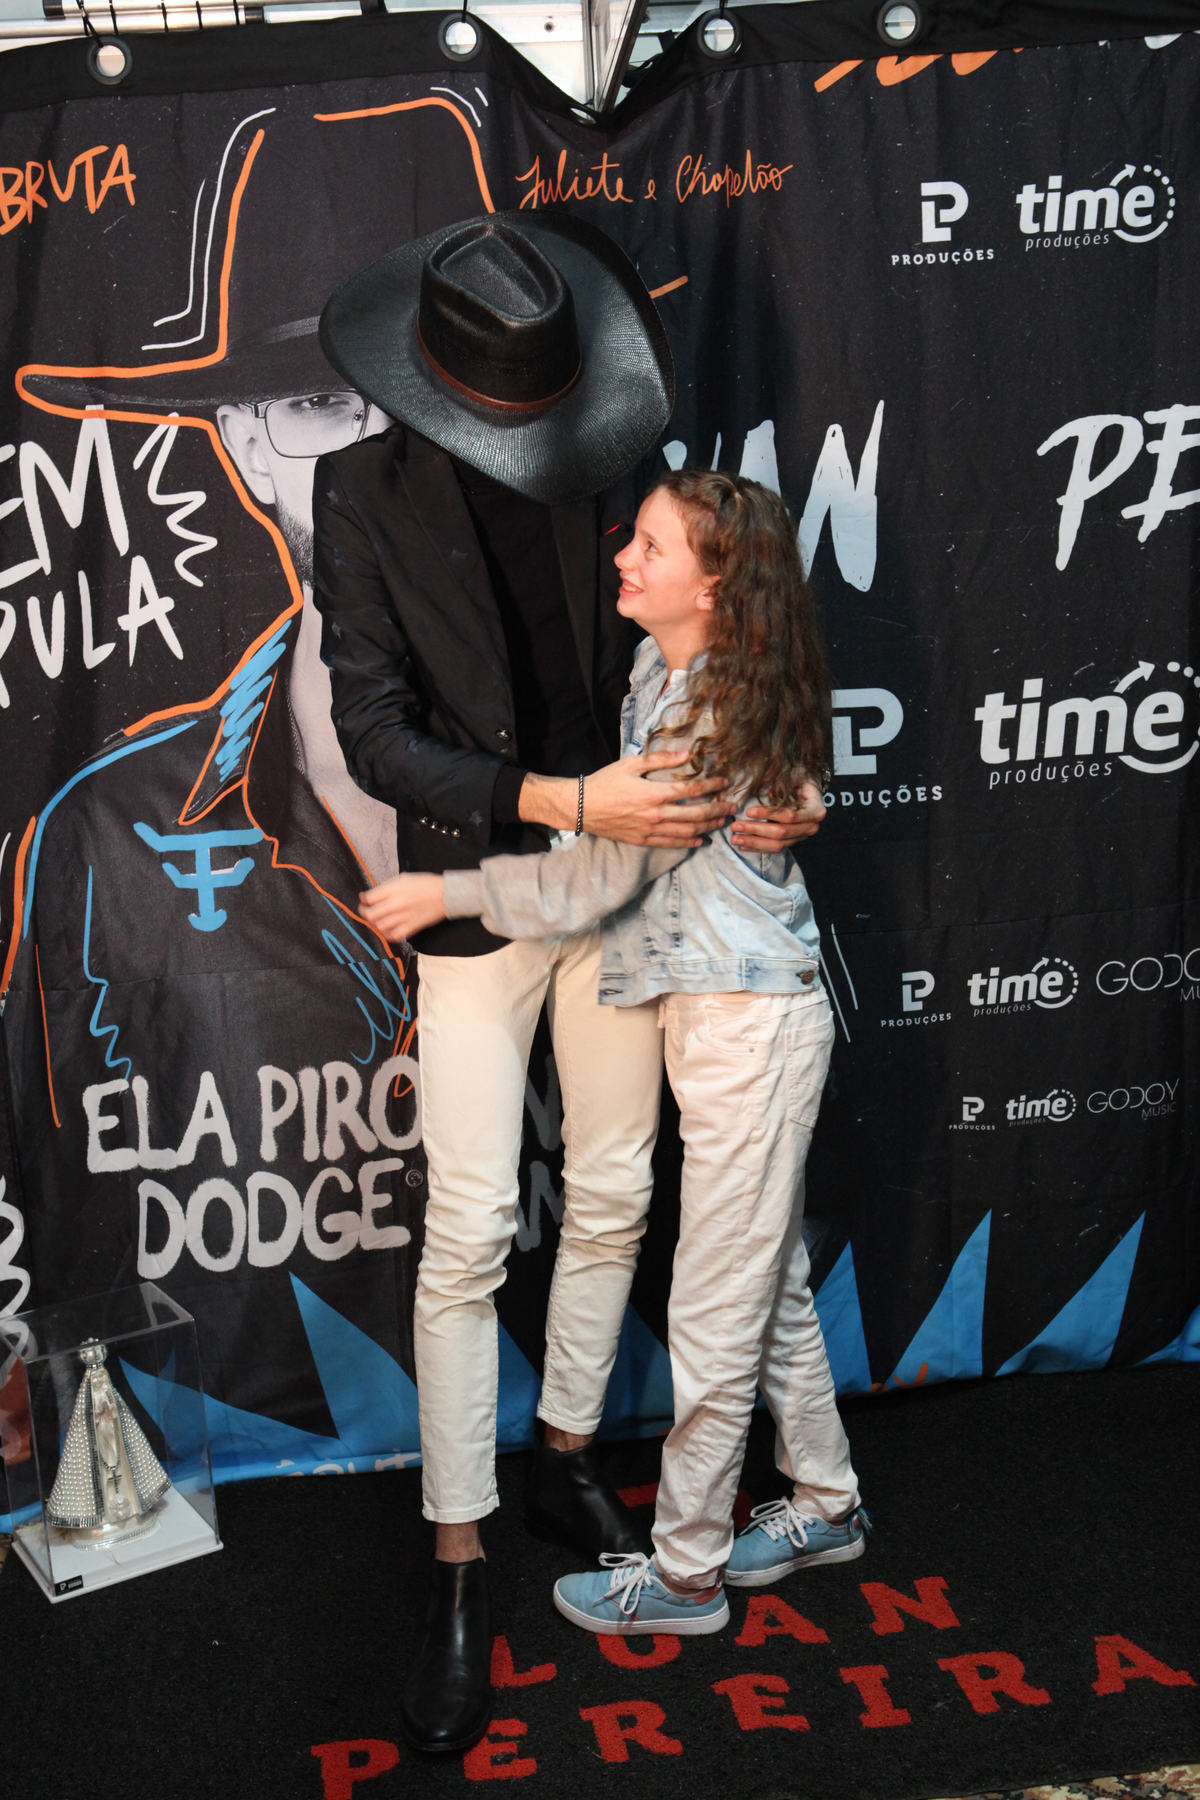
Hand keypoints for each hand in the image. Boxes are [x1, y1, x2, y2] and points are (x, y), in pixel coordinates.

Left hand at [359, 872, 445, 942]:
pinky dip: (387, 934)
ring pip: (380, 926)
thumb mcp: (405, 878)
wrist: (446, 894)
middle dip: (364, 913)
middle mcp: (397, 903)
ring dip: (375, 924)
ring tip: (376, 920)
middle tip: (365, 911)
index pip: (369, 898)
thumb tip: (375, 895)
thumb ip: (389, 887)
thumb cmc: (426, 883)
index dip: (363, 899)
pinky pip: (394, 935)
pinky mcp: (412, 927)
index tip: (364, 899)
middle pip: (371, 914)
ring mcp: (404, 917)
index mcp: (395, 889)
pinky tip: (387, 930)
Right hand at [520, 751, 733, 846]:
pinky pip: (672, 843)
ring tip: (722, 822)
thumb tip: (686, 754)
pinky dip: (689, 842)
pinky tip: (700, 840)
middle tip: (732, 807)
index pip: (692, 791)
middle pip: (696, 814)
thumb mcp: (631, 764)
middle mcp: (656, 815)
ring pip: (688, 831)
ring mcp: (651, 830)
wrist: (581, 807)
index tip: (724, 782)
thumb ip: (660, 760)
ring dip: (708, 827)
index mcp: (654, 793)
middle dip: (718, 810)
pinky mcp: (644, 840)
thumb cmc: (605, 782)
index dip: (712, 786)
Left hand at [731, 779, 825, 852]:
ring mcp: (801, 836)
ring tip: (735, 839)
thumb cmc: (802, 777)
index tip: (748, 811)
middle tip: (735, 826)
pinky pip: (775, 848)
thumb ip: (784, 783)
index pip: (790, 816)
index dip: (768, 815)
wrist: (809, 786)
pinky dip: (758, 847)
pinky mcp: (792, 841)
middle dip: (756, 830)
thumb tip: (769, 793)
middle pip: (781, 833)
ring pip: (777, 844)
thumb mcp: (796, 774)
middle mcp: (811, 827)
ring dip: (754, 842)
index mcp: (815, 810)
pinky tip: (743, 845)